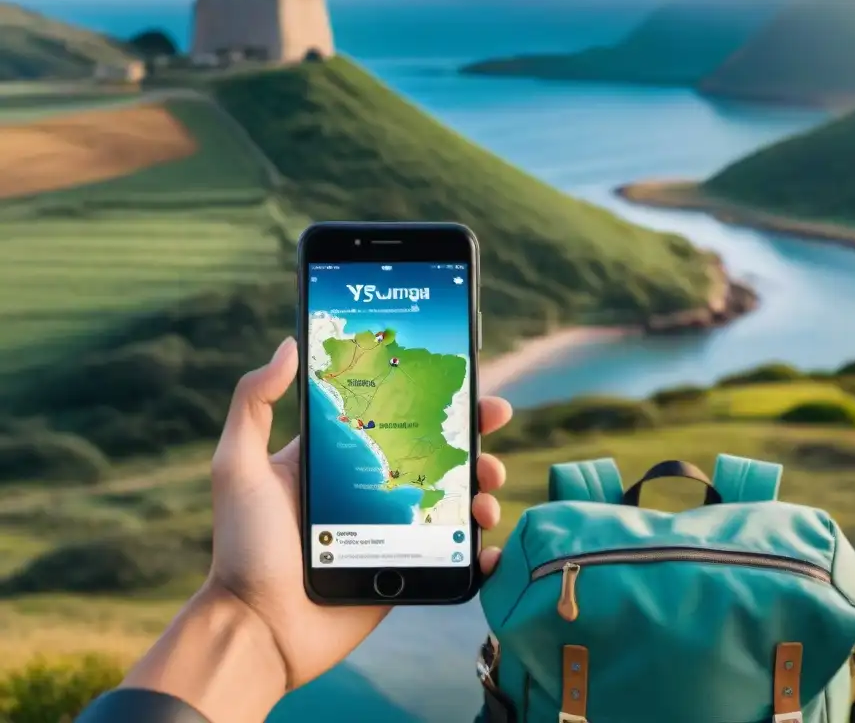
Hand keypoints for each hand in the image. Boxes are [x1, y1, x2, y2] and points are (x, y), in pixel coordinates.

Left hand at [204, 337, 511, 689]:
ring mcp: (392, 530)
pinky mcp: (405, 569)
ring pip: (453, 500)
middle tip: (494, 419)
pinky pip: (455, 555)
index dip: (431, 398)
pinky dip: (482, 549)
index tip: (463, 381)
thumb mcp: (239, 465)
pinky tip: (491, 543)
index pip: (394, 417)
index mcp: (338, 460)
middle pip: (435, 453)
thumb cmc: (243, 546)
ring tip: (488, 491)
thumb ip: (254, 403)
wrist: (258, 629)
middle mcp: (370, 489)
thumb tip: (288, 346)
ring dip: (481, 488)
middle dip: (471, 435)